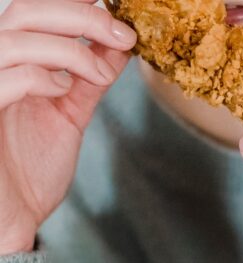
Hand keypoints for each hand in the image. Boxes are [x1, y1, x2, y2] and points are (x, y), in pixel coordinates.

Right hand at [0, 0, 135, 253]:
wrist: (10, 218)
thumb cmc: (32, 171)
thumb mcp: (70, 115)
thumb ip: (90, 80)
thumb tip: (118, 47)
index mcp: (14, 66)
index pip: (37, 13)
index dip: (75, 4)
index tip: (115, 10)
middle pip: (28, 12)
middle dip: (82, 17)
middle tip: (123, 34)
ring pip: (17, 38)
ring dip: (71, 49)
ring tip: (100, 73)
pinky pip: (6, 77)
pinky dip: (43, 77)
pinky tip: (64, 89)